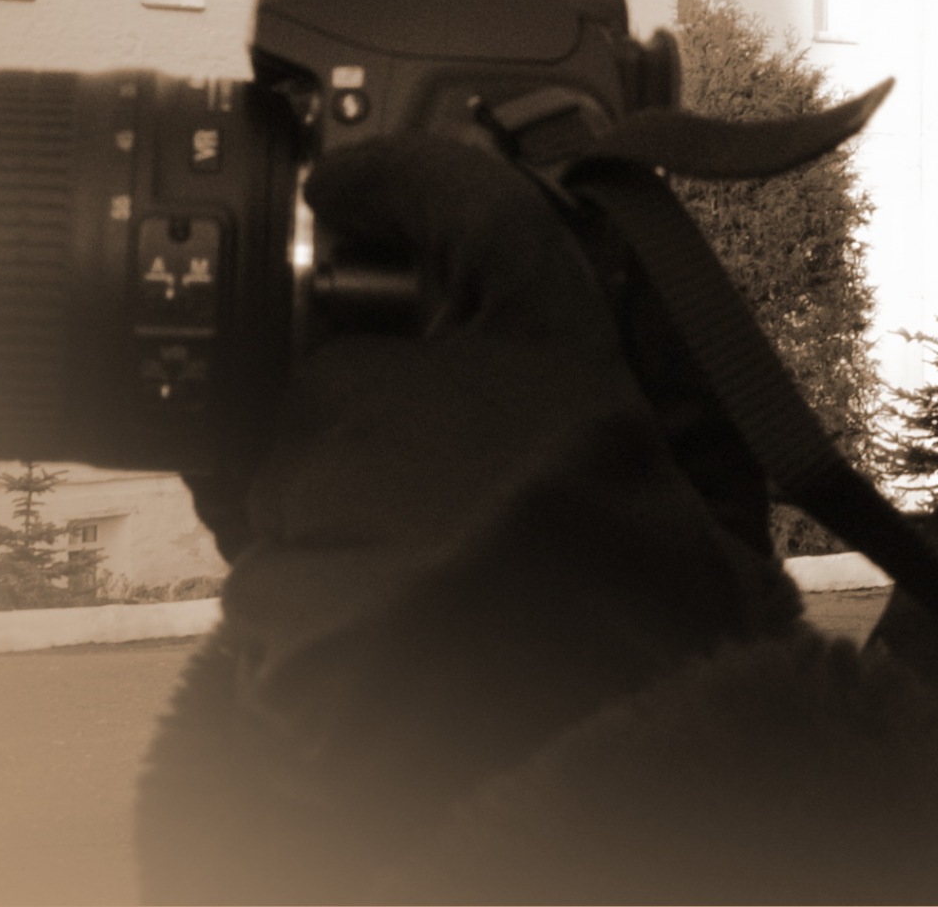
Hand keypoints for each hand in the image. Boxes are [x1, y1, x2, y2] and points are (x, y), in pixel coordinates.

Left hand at [189, 136, 799, 833]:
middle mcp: (473, 411)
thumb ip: (583, 374)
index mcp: (574, 364)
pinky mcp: (313, 604)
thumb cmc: (668, 621)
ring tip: (432, 606)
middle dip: (354, 443)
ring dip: (328, 540)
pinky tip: (392, 658)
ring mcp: (382, 506)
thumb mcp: (672, 460)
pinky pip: (265, 590)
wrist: (650, 763)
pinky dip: (306, 625)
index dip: (402, 175)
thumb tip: (498, 302)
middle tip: (436, 519)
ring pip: (287, 490)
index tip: (348, 177)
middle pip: (336, 380)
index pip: (479, 212)